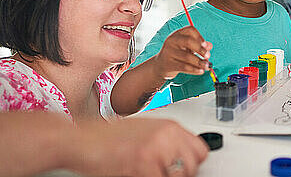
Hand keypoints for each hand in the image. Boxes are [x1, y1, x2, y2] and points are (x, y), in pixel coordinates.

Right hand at [73, 117, 208, 175]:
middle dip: (180, 175)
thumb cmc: (108, 136)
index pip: (200, 150)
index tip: (182, 168)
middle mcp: (166, 136)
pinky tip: (137, 174)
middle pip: (192, 166)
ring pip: (178, 176)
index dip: (192, 163)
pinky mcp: (142, 164)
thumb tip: (183, 156)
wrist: (82, 140)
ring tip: (149, 173)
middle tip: (164, 174)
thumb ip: (167, 141)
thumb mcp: (146, 130)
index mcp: (170, 127)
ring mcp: (155, 150)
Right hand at [153, 26, 212, 79]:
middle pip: (189, 41)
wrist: (160, 65)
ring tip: (207, 66)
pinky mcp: (168, 64)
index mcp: (177, 34)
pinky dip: (194, 70)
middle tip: (208, 56)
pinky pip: (184, 67)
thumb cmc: (177, 54)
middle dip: (200, 49)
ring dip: (200, 62)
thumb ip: (199, 45)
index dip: (200, 37)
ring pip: (187, 57)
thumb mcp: (187, 47)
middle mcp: (172, 41)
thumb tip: (209, 46)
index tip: (206, 45)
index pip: (190, 30)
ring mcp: (169, 52)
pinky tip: (201, 71)